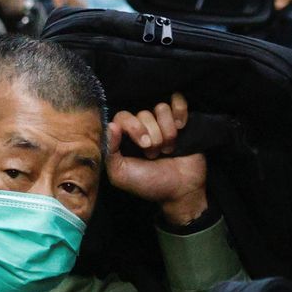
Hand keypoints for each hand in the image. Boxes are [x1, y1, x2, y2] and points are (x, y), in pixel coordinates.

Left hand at [106, 93, 208, 225]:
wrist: (180, 191)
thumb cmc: (149, 184)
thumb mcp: (121, 174)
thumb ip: (110, 151)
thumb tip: (111, 125)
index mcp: (125, 138)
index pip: (123, 117)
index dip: (134, 127)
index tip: (144, 145)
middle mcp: (142, 127)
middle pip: (144, 113)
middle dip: (153, 135)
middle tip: (155, 153)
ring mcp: (162, 122)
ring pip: (162, 108)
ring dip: (167, 131)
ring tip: (168, 149)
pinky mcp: (181, 119)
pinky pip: (178, 100)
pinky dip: (180, 112)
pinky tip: (181, 127)